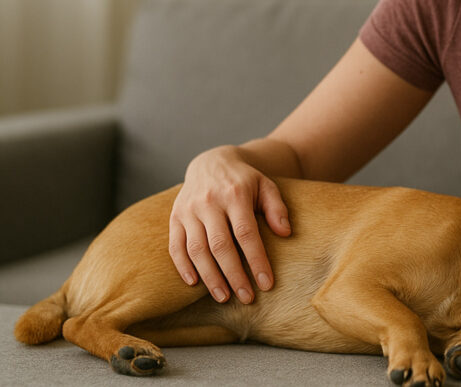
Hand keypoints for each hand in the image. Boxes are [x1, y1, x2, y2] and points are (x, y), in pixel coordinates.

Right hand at [168, 146, 290, 303]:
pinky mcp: (175, 217)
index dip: (256, 260)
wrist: (212, 162)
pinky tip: (194, 283)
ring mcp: (188, 210)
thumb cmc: (244, 181)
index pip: (246, 234)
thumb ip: (277, 208)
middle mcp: (209, 202)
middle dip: (234, 275)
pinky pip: (175, 246)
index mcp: (235, 195)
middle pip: (220, 246)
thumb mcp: (266, 186)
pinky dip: (183, 266)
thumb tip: (285, 233)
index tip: (267, 284)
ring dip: (210, 277)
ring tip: (224, 297)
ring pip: (197, 249)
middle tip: (247, 298)